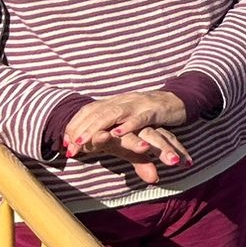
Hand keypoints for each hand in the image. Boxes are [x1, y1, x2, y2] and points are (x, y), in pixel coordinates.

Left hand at [64, 90, 187, 156]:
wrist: (180, 100)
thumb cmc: (151, 113)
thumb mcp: (127, 120)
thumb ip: (110, 129)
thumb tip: (84, 145)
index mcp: (116, 101)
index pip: (90, 110)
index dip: (75, 125)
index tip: (64, 143)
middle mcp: (125, 100)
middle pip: (97, 111)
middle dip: (81, 129)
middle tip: (69, 146)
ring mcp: (140, 104)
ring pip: (114, 113)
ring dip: (96, 127)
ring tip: (83, 142)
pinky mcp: (156, 110)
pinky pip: (140, 118)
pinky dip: (128, 126)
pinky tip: (116, 134)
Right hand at [72, 127, 187, 185]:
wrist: (91, 122)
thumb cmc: (114, 139)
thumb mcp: (129, 152)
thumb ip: (143, 164)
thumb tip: (156, 179)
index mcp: (144, 131)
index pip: (164, 139)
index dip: (176, 150)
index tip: (189, 163)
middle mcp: (134, 128)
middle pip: (151, 137)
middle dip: (163, 149)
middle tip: (174, 161)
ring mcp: (116, 129)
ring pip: (128, 136)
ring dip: (134, 143)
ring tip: (145, 148)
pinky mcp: (96, 131)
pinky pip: (100, 135)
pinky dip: (102, 136)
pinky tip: (105, 137)